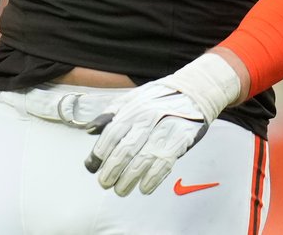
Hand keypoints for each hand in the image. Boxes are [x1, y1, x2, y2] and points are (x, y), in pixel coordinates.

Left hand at [84, 52, 239, 195]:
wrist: (193, 92)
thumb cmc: (158, 98)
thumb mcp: (130, 98)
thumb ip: (110, 114)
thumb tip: (89, 129)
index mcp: (132, 110)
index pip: (111, 134)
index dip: (99, 152)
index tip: (91, 166)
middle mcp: (147, 120)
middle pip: (126, 149)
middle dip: (112, 169)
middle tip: (104, 183)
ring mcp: (164, 130)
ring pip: (144, 159)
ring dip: (130, 178)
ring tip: (120, 190)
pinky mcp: (181, 140)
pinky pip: (165, 163)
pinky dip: (153, 178)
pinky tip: (144, 188)